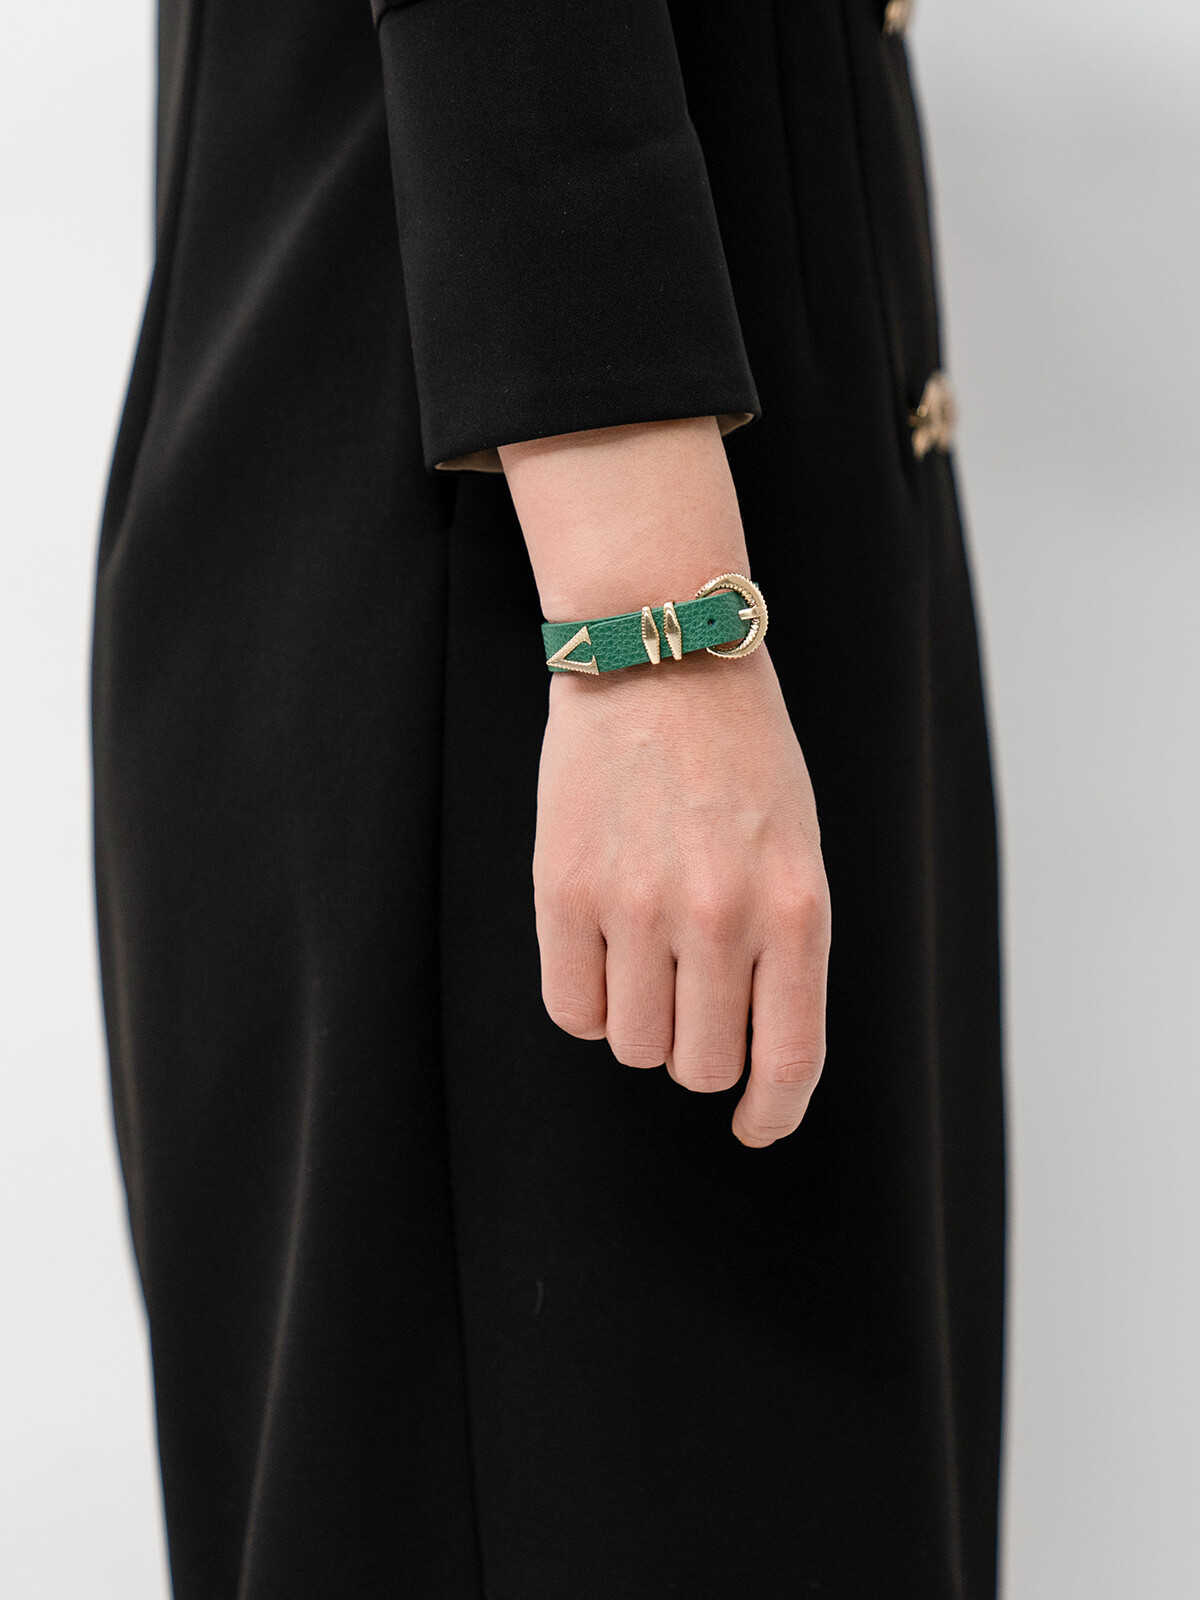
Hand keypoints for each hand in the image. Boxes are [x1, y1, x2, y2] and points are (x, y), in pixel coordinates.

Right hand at [532, 643, 829, 1145]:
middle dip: (698, 1052)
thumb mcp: (796, 849)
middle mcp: (720, 916)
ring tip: (645, 955)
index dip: (772, 1110)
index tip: (755, 1125)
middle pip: (699, 1066)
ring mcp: (636, 905)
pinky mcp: (563, 890)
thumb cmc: (741, 756)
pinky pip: (571, 1010)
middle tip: (692, 1000)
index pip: (788, 1057)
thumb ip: (783, 949)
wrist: (659, 657)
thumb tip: (747, 1051)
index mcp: (796, 907)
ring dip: (641, 1021)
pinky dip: (588, 1001)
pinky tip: (602, 953)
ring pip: (633, 1045)